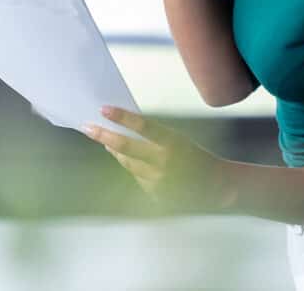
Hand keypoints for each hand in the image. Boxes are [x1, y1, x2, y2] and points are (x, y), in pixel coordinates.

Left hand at [83, 106, 235, 212]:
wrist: (216, 187)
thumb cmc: (195, 156)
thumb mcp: (179, 140)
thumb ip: (153, 136)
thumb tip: (122, 128)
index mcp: (175, 143)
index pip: (144, 126)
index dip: (122, 117)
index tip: (103, 109)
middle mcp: (165, 163)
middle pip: (126, 148)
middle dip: (104, 136)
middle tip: (87, 127)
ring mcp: (158, 182)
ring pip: (127, 164)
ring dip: (116, 152)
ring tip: (107, 142)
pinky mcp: (154, 195)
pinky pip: (136, 178)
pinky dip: (133, 169)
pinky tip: (137, 163)